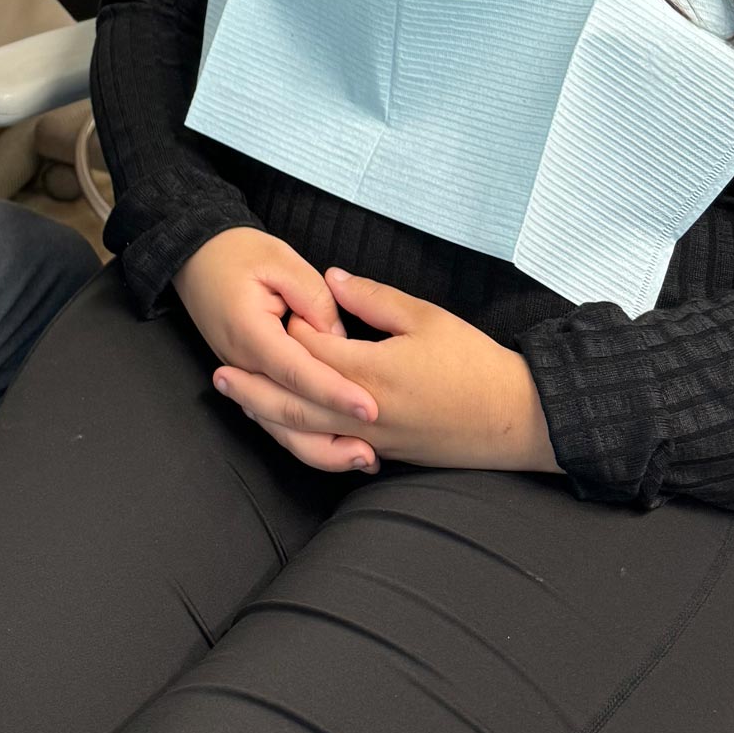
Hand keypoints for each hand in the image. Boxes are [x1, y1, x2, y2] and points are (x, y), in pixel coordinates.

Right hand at [175, 229, 379, 473]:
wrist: (195, 256)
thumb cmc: (237, 252)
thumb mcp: (280, 259)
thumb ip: (314, 297)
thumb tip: (340, 338)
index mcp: (250, 332)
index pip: (297, 372)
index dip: (334, 392)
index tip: (370, 407)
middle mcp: (243, 364)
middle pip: (288, 414)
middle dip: (333, 434)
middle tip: (375, 447)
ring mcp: (245, 377)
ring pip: (280, 429)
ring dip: (322, 449)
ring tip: (363, 457)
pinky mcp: (251, 380)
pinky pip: (276, 420)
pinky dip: (306, 440)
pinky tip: (338, 446)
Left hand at [214, 268, 560, 474]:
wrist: (516, 419)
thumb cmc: (473, 363)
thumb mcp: (425, 317)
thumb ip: (373, 298)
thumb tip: (332, 278)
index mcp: (369, 373)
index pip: (310, 352)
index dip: (288, 330)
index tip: (273, 310)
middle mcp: (363, 413)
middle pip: (294, 402)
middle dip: (254, 388)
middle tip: (218, 375)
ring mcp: (374, 439)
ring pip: (309, 432)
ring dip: (271, 417)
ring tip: (242, 402)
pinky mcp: (387, 453)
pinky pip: (332, 447)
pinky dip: (304, 436)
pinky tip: (292, 427)